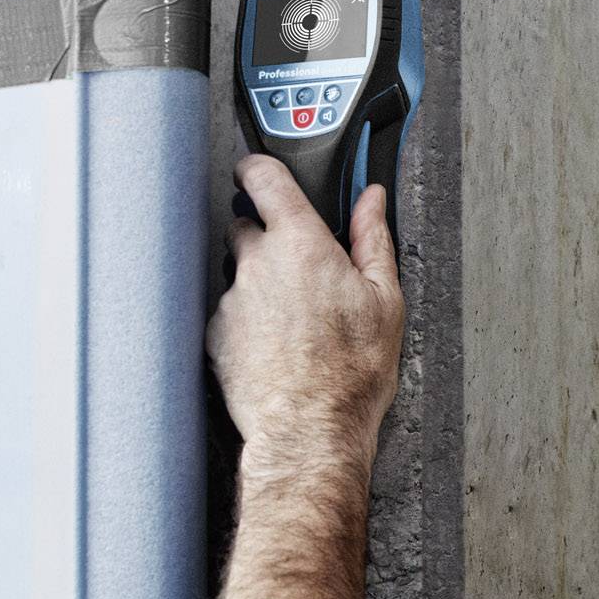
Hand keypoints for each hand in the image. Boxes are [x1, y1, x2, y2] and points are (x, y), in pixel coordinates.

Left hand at [208, 155, 403, 468]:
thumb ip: (373, 238)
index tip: (258, 173)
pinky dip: (247, 322)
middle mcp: (256, 264)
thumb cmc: (351, 372)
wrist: (309, 429)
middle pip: (245, 226)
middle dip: (266, 238)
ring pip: (238, 274)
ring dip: (259, 285)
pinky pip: (228, 314)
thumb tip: (372, 201)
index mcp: (300, 243)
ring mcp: (231, 299)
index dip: (257, 168)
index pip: (262, 177)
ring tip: (292, 321)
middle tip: (298, 267)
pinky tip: (275, 346)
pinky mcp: (214, 334)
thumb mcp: (384, 299)